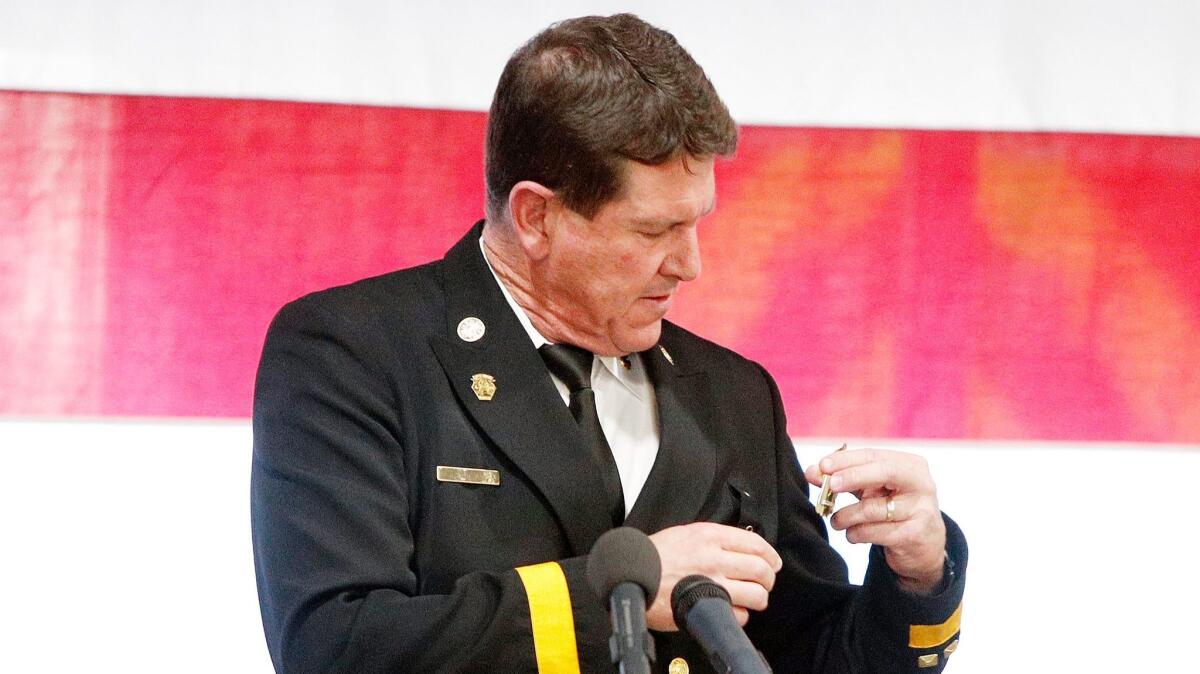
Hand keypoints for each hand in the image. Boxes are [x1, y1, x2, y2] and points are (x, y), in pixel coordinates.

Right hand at [645, 522, 782, 630]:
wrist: (633, 574)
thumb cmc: (655, 555)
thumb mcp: (686, 533)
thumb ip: (714, 539)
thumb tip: (741, 547)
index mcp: (710, 536)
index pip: (755, 544)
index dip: (770, 555)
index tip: (773, 562)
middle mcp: (715, 558)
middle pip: (761, 569)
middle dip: (768, 578)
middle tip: (764, 582)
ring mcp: (713, 583)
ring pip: (756, 594)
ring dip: (758, 598)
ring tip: (752, 598)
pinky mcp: (707, 606)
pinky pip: (739, 614)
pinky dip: (740, 615)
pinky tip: (732, 610)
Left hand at [804, 448, 946, 593]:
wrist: (924, 546)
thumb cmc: (893, 509)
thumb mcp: (870, 490)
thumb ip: (843, 479)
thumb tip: (812, 472)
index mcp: (910, 465)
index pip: (874, 456)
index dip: (846, 459)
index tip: (822, 466)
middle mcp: (921, 484)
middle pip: (883, 472)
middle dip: (852, 476)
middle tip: (829, 485)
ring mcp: (921, 510)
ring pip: (873, 508)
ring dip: (846, 516)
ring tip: (836, 521)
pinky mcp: (914, 535)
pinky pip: (875, 532)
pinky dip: (856, 533)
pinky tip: (852, 534)